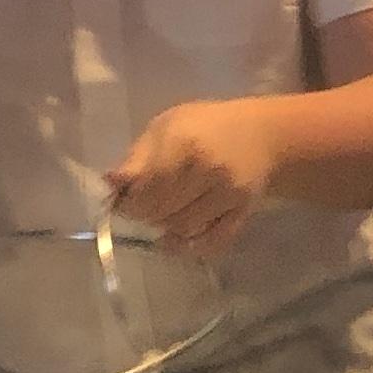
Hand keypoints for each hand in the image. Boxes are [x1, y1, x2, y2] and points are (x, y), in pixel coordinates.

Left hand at [108, 97, 287, 250]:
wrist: (263, 134)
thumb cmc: (206, 126)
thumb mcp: (167, 127)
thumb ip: (138, 157)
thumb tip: (109, 185)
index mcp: (185, 145)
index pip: (144, 190)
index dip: (127, 202)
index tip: (122, 201)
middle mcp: (209, 170)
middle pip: (161, 212)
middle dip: (144, 215)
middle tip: (141, 209)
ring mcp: (229, 193)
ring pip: (183, 228)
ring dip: (166, 228)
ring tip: (162, 216)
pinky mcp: (244, 211)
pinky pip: (213, 241)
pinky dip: (192, 246)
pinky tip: (179, 239)